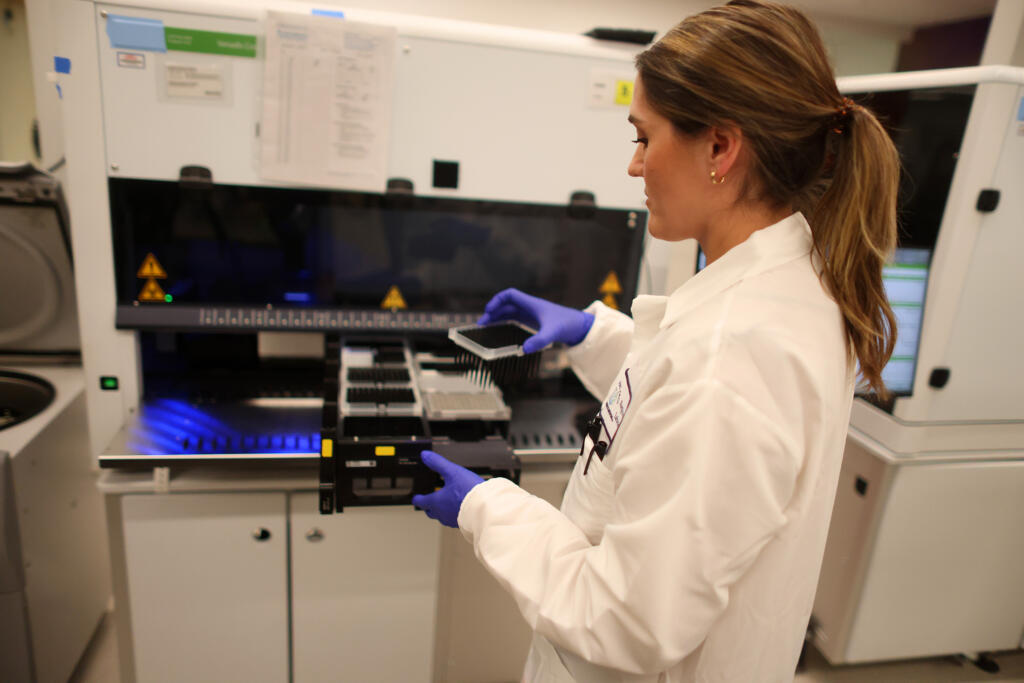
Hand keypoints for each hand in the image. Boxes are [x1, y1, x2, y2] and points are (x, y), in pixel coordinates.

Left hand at [412, 450, 484, 527]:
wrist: (486, 508)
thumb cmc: (469, 491)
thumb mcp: (452, 472)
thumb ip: (438, 463)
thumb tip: (425, 455)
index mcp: (436, 502)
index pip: (421, 502)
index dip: (417, 498)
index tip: (416, 498)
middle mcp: (442, 513)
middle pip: (430, 512)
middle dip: (428, 506)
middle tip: (428, 502)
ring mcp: (451, 520)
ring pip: (441, 516)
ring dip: (440, 510)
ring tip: (445, 503)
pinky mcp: (462, 523)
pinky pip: (452, 519)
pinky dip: (452, 513)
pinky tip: (458, 508)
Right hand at [477, 288, 594, 353]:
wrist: (580, 327)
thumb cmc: (568, 325)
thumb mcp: (553, 333)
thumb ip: (539, 341)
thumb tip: (523, 350)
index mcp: (532, 304)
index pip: (510, 295)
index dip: (497, 300)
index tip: (489, 311)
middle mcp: (530, 307)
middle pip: (506, 305)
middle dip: (493, 312)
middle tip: (481, 324)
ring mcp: (531, 314)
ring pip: (509, 312)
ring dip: (497, 317)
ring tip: (485, 327)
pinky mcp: (534, 322)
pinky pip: (515, 319)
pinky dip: (505, 322)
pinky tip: (499, 331)